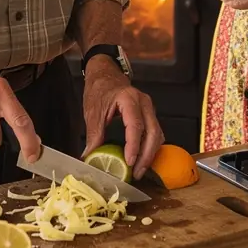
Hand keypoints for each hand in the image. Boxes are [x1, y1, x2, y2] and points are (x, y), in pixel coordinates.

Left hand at [82, 57, 163, 178]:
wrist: (105, 75)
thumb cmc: (100, 89)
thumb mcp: (93, 112)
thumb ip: (94, 135)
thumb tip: (89, 157)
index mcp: (129, 98)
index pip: (135, 125)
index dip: (134, 146)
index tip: (129, 162)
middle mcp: (143, 102)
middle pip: (153, 132)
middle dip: (146, 155)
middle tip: (136, 173)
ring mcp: (149, 108)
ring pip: (157, 134)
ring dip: (150, 154)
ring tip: (139, 170)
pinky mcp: (149, 114)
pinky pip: (155, 133)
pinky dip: (151, 147)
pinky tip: (142, 159)